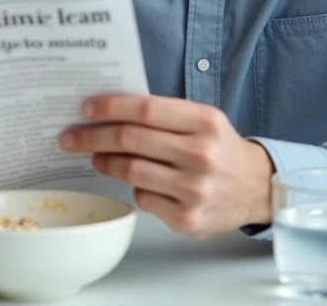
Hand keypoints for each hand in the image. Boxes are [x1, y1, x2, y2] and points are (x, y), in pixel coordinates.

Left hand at [59, 95, 273, 237]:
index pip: (146, 109)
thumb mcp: (202, 120)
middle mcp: (202, 155)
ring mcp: (195, 190)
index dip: (110, 107)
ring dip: (105, 162)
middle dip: (93, 136)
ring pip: (132, 171)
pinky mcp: (188, 219)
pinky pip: (144, 199)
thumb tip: (109, 110)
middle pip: (132, 140)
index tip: (85, 109)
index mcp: (205, 122)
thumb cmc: (220, 148)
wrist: (255, 188)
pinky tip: (134, 182)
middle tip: (70, 137)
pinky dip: (134, 188)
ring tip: (96, 157)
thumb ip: (164, 115)